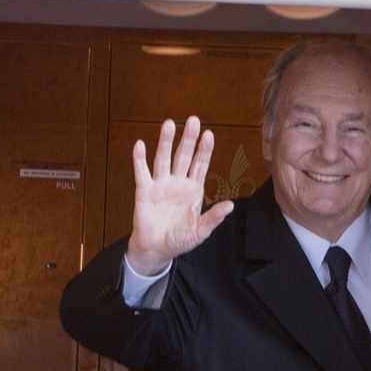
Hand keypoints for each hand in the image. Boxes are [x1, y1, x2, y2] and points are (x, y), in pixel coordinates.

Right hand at [126, 117, 234, 274]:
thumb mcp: (200, 231)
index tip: (209, 135)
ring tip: (169, 124)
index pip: (200, 165)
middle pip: (184, 156)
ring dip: (166, 142)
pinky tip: (140, 145)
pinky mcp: (144, 191)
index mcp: (193, 190)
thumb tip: (230, 206)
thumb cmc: (180, 239)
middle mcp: (177, 182)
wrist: (157, 249)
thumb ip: (213, 217)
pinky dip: (140, 159)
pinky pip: (142, 172)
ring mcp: (160, 185)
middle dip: (189, 139)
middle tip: (193, 120)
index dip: (205, 150)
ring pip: (164, 159)